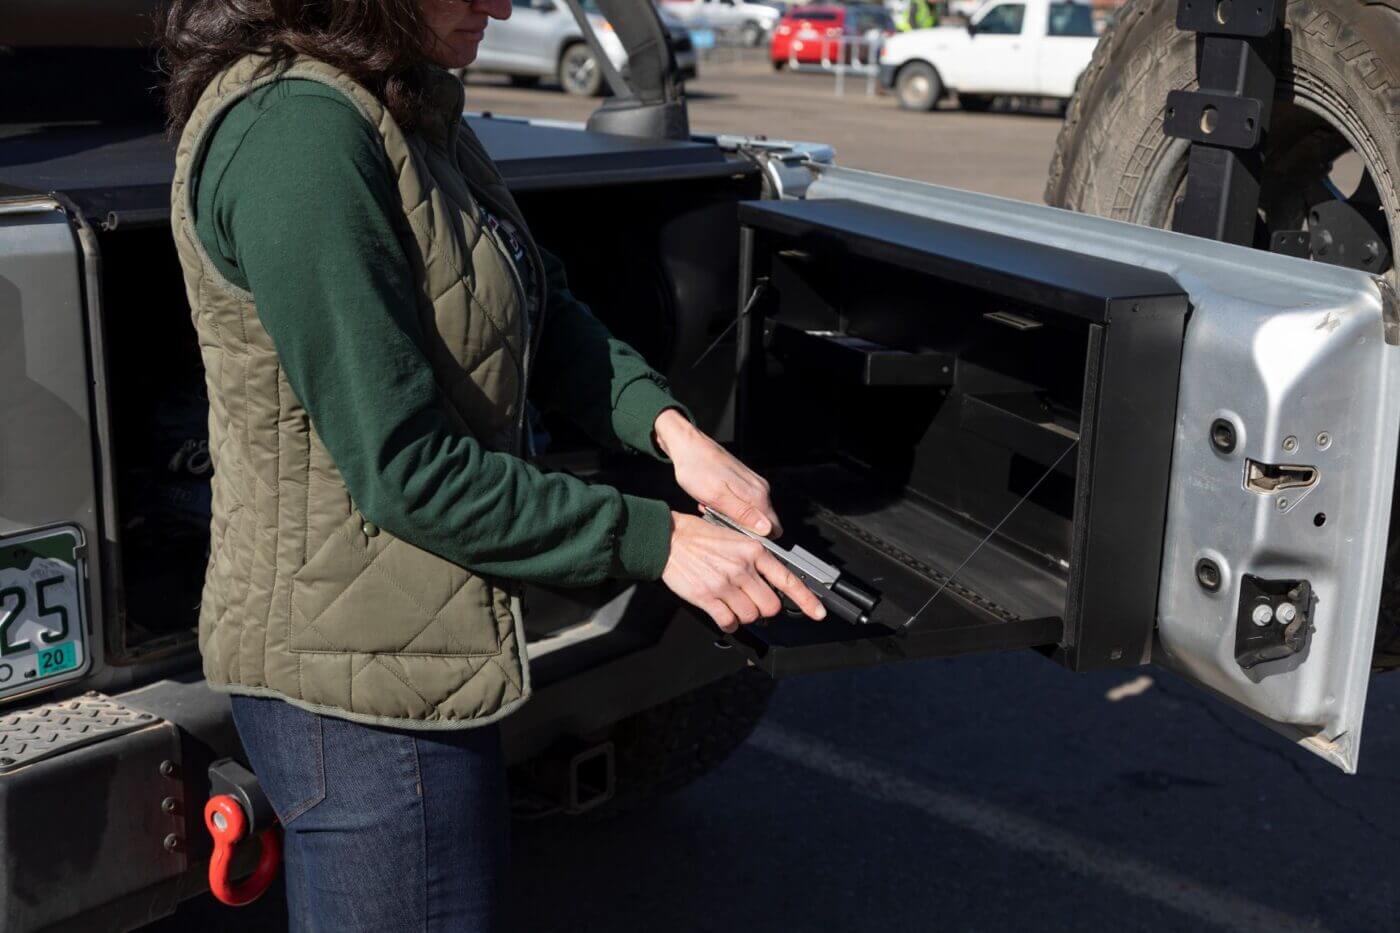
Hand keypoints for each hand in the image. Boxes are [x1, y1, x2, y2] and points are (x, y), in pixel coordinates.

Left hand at [653, 408, 782, 536]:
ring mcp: (752, 484)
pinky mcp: (743, 481)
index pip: (774, 528)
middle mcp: (760, 488)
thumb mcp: (716, 497)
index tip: (736, 534)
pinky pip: (742, 504)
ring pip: (750, 514)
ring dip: (732, 517)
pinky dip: (727, 507)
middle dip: (742, 528)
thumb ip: (743, 514)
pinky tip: (712, 501)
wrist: (687, 446)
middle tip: (718, 519)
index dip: (757, 538)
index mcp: (757, 495)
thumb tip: (767, 529)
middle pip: (762, 523)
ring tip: (711, 508)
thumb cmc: (697, 470)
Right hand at [661, 513, 825, 630]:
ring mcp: (725, 584)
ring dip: (745, 615)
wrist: (668, 539)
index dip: (806, 600)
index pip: (788, 579)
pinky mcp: (707, 597)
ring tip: (733, 603)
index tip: (818, 613)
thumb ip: (755, 559)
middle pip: (770, 606)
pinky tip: (724, 613)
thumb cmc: (699, 537)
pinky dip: (729, 623)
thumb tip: (771, 582)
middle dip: (765, 609)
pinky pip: (729, 622)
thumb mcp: (735, 537)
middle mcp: (742, 568)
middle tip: (753, 601)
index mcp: (753, 551)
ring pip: (751, 616)